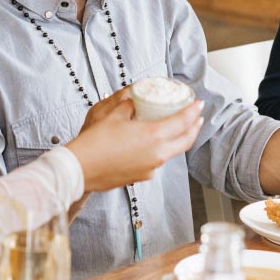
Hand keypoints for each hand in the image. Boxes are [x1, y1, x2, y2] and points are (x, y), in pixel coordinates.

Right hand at [66, 94, 203, 192]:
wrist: (81, 169)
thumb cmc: (95, 141)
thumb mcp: (112, 114)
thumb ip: (127, 106)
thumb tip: (133, 102)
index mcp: (153, 135)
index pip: (182, 122)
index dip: (193, 111)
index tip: (199, 104)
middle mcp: (157, 154)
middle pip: (186, 141)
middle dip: (194, 128)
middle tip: (197, 118)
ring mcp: (151, 168)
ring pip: (172, 152)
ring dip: (178, 140)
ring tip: (176, 130)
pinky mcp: (142, 177)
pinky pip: (156, 162)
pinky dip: (159, 152)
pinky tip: (151, 146)